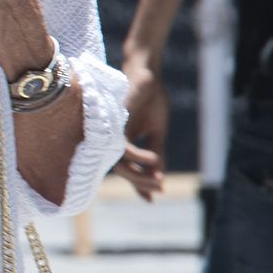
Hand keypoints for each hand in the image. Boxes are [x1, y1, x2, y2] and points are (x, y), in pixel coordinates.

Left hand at [118, 56, 168, 201]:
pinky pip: (121, 147)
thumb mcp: (156, 131)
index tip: (153, 199)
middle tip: (160, 187)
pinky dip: (137, 157)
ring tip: (158, 178)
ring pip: (119, 163)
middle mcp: (113, 140)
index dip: (138, 185)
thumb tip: (159, 177)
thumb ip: (156, 153)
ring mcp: (112, 132)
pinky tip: (154, 159)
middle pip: (121, 171)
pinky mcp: (115, 122)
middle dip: (141, 183)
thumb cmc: (149, 99)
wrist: (146, 73)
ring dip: (139, 174)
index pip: (126, 170)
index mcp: (122, 143)